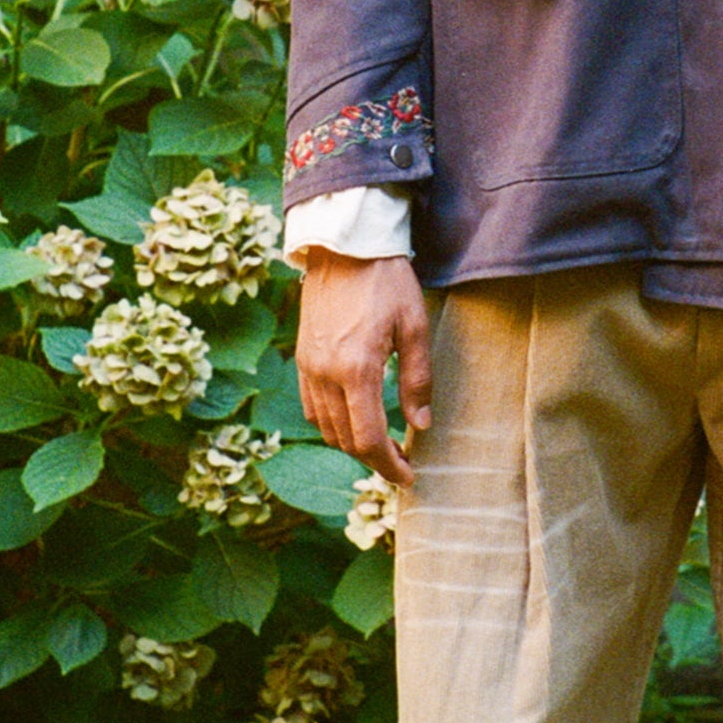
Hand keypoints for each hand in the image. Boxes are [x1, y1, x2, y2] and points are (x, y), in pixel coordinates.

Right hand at [296, 254, 431, 487]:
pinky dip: (333, 424)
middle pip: (346, 440)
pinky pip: (313, 407)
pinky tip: (354, 419)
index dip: (389, 465)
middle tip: (401, 464)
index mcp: (357, 370)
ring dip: (353, 444)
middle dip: (374, 460)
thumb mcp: (415, 327)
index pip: (369, 439)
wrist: (345, 246)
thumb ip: (418, 380)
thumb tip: (420, 425)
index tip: (408, 476)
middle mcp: (326, 374)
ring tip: (382, 445)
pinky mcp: (302, 358)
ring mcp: (309, 367)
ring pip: (326, 428)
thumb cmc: (387, 282)